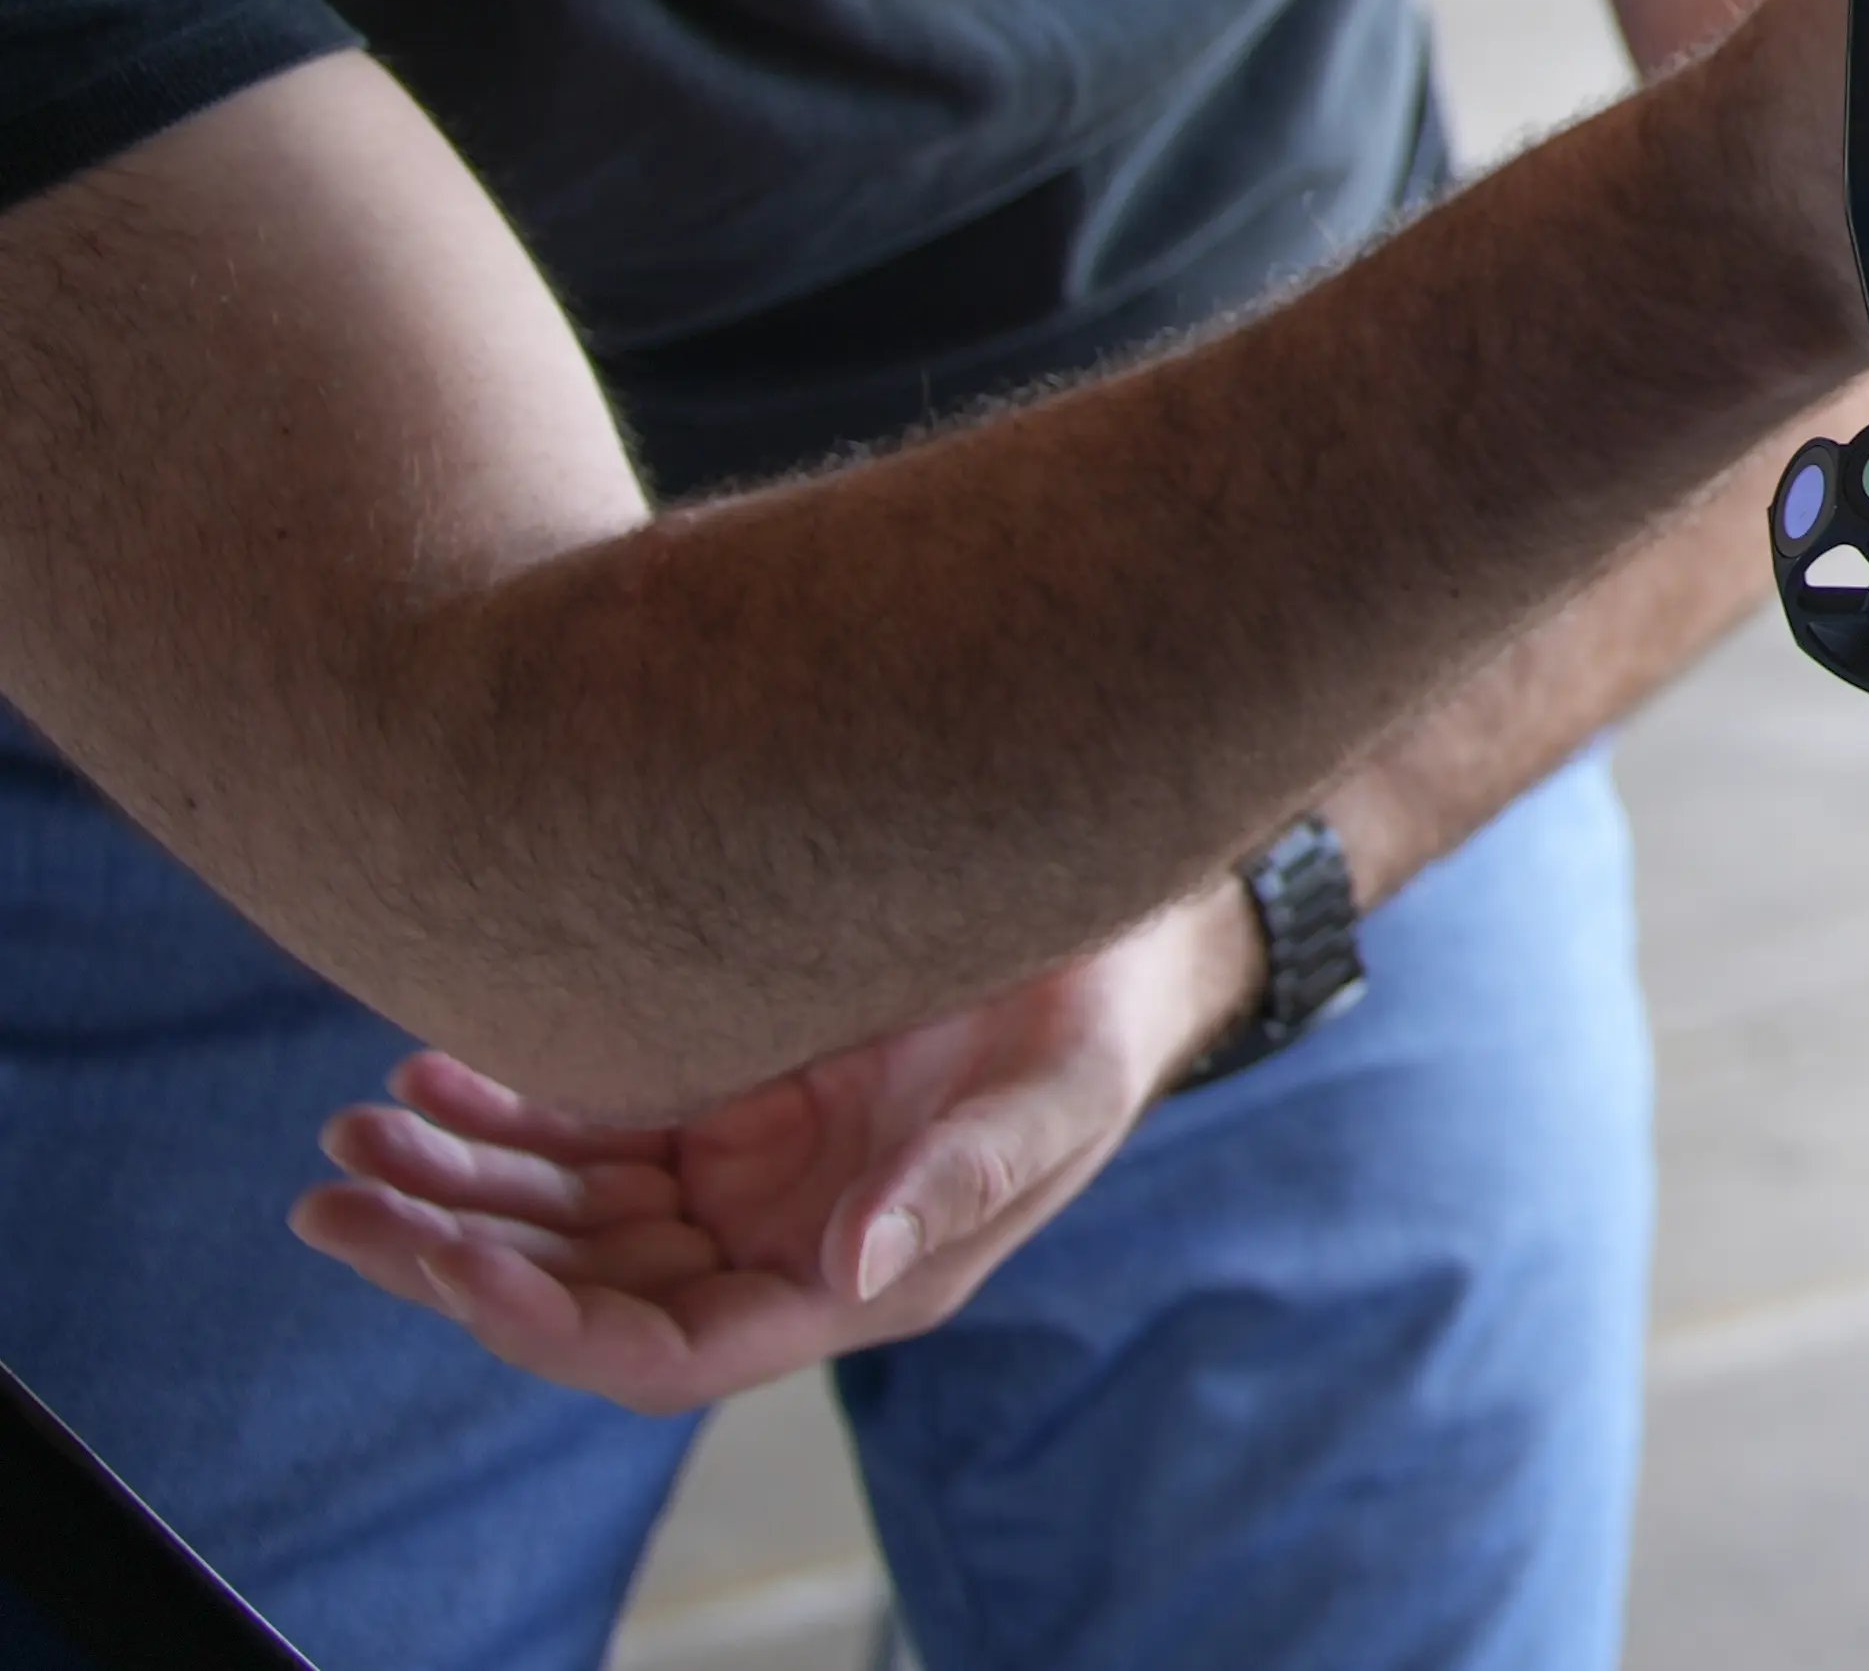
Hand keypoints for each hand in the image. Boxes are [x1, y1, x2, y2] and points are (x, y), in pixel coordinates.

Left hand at [284, 882, 1240, 1413]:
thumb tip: (844, 1271)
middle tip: (339, 1191)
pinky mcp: (727, 1097)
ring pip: (562, 1213)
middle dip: (451, 1248)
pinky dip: (504, 1107)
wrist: (1128, 920)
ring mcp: (745, 1175)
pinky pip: (587, 1130)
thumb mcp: (1062, 1089)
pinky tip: (438, 1067)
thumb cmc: (1106, 1006)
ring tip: (359, 1126)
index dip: (545, 1323)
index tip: (452, 1263)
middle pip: (578, 1289)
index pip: (661, 1349)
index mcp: (851, 1279)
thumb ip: (965, 1175)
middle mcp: (777, 1246)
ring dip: (456, 1181)